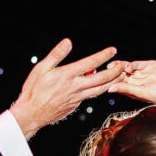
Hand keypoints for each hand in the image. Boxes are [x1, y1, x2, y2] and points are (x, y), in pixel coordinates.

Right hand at [10, 39, 125, 138]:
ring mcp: (77, 97)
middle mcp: (76, 87)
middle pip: (102, 79)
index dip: (103, 55)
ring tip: (120, 76)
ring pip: (100, 90)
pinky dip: (100, 90)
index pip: (91, 63)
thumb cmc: (34, 90)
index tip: (113, 50)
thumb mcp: (41, 69)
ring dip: (112, 82)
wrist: (32, 113)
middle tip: (124, 65)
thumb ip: (56, 55)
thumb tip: (68, 42)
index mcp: (68, 75)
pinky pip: (91, 96)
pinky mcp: (76, 105)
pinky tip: (102, 86)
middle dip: (115, 71)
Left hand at [107, 60, 155, 107]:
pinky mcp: (148, 65)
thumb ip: (126, 89)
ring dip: (119, 67)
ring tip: (112, 66)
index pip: (118, 85)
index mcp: (132, 91)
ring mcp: (141, 73)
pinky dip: (130, 64)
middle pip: (121, 76)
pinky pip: (136, 63)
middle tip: (106, 71)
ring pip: (126, 68)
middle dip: (113, 73)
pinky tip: (127, 66)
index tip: (102, 81)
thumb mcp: (141, 92)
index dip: (111, 83)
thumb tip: (110, 89)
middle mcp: (136, 82)